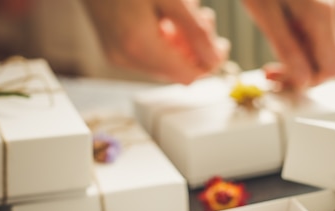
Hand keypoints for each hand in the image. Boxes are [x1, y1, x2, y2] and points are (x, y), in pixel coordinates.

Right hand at [83, 0, 228, 83]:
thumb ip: (195, 30)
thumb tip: (215, 58)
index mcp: (140, 45)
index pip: (187, 76)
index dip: (209, 63)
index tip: (221, 43)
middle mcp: (125, 57)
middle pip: (175, 72)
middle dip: (194, 49)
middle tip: (203, 18)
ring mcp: (116, 55)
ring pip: (163, 64)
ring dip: (180, 43)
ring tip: (186, 11)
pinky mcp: (113, 48)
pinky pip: (147, 55)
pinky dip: (163, 41)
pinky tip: (166, 17)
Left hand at [242, 0, 334, 90]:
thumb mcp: (264, 12)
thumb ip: (286, 48)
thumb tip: (303, 82)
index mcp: (324, 15)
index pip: (332, 70)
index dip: (305, 82)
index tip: (279, 78)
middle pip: (330, 60)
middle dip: (301, 70)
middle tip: (270, 69)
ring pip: (327, 46)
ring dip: (302, 54)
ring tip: (274, 42)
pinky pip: (326, 30)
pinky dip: (305, 37)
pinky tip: (285, 27)